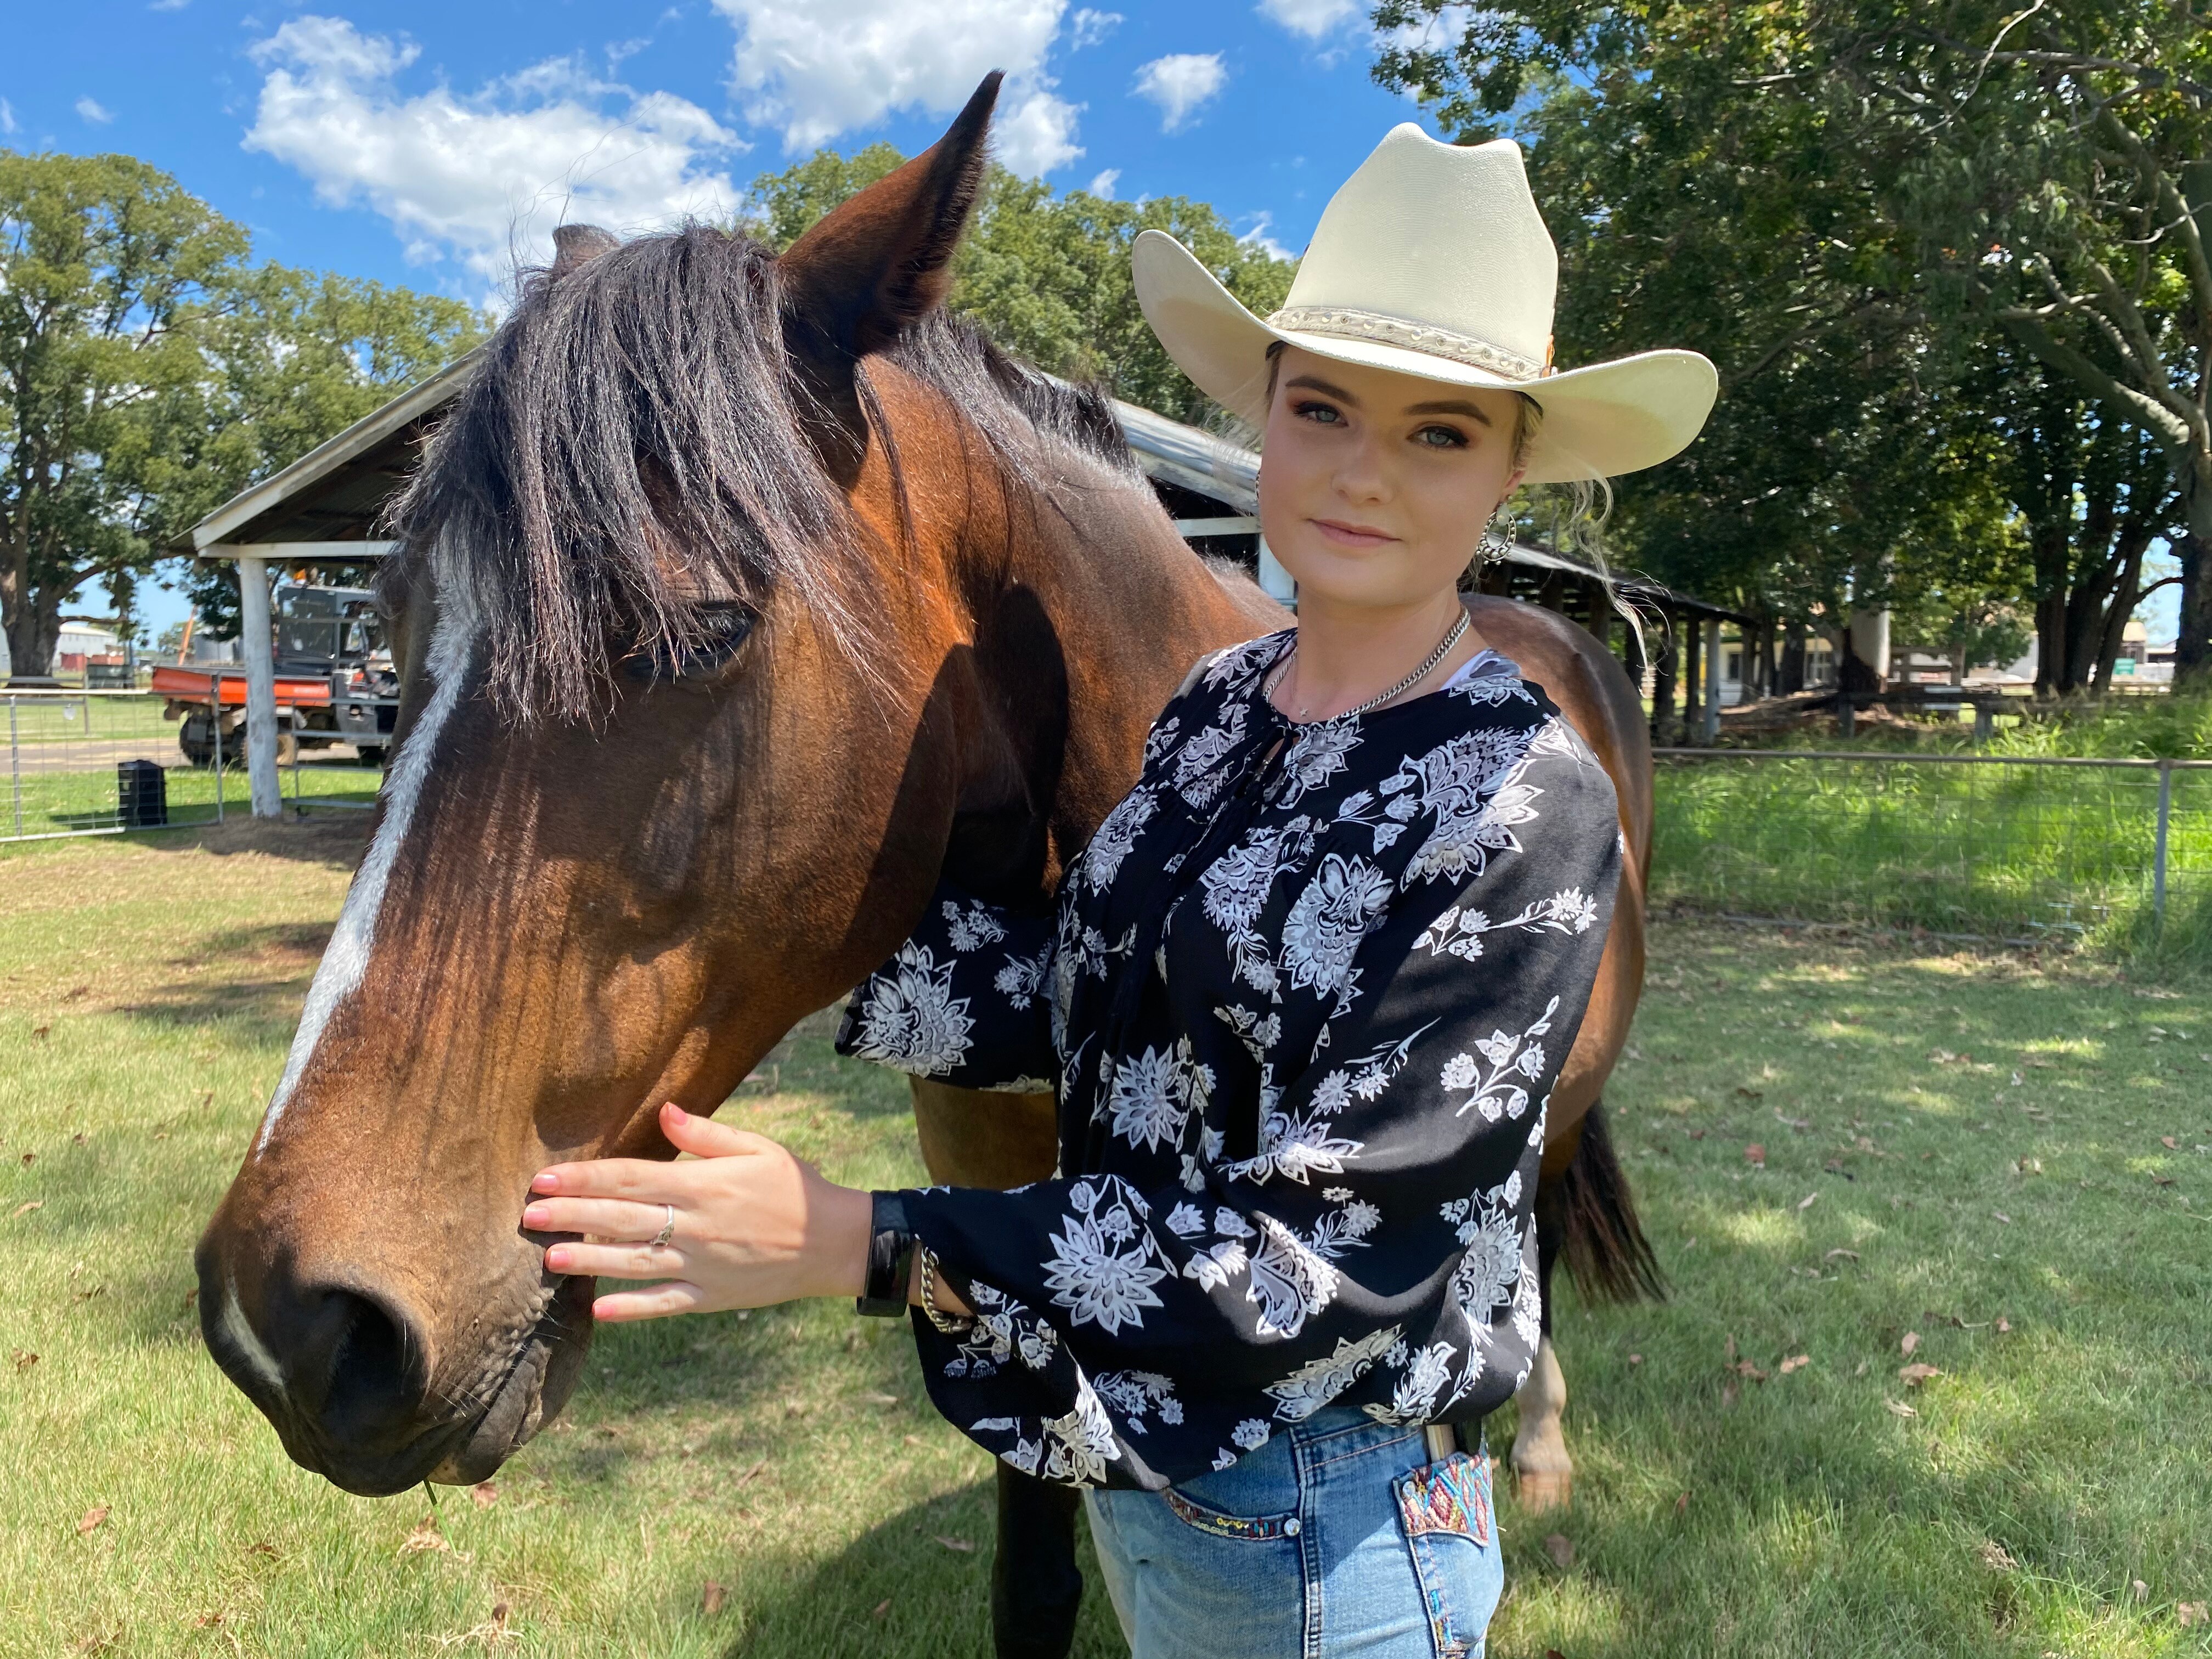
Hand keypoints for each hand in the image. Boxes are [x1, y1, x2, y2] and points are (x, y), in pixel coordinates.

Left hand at [523, 1102, 872, 1321]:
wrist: (835, 1241)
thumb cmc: (794, 1187)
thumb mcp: (758, 1148)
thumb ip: (707, 1134)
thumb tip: (664, 1112)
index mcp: (703, 1185)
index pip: (630, 1178)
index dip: (585, 1178)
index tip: (545, 1178)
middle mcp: (696, 1225)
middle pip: (622, 1219)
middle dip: (573, 1216)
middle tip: (528, 1215)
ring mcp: (703, 1264)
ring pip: (635, 1264)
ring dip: (590, 1261)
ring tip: (548, 1258)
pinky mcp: (712, 1295)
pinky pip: (666, 1302)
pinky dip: (632, 1309)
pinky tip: (597, 1309)